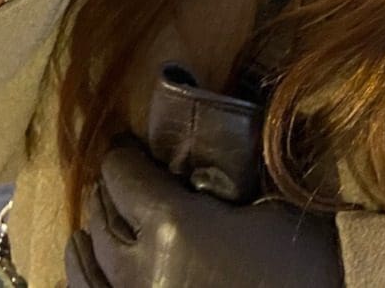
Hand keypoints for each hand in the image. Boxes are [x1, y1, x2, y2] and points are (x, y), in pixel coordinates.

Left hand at [65, 142, 341, 287]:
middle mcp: (138, 267)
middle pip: (103, 215)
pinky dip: (83, 277)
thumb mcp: (281, 213)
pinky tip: (84, 261)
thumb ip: (252, 169)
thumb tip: (258, 113)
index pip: (124, 174)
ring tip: (96, 218)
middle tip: (124, 176)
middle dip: (111, 191)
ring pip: (88, 263)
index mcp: (171, 225)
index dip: (124, 154)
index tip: (131, 145)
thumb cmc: (301, 275)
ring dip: (91, 234)